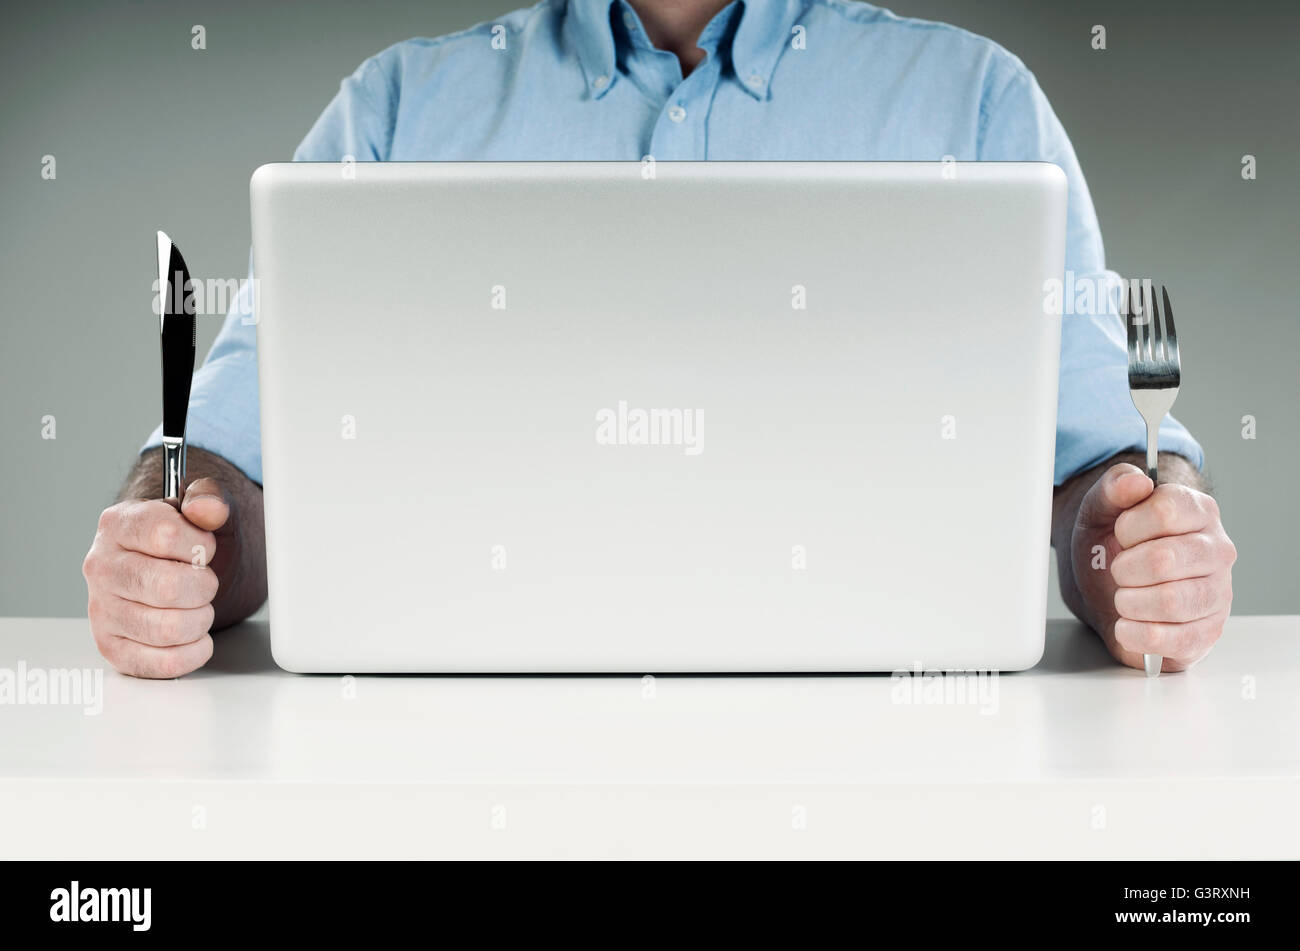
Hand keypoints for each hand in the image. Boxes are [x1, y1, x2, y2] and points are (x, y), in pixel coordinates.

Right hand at [83, 478, 233, 677]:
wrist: (175, 564)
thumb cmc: (189, 537)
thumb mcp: (204, 506)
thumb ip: (209, 499)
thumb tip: (208, 509)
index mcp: (118, 524)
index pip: (166, 535)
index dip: (201, 545)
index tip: (204, 548)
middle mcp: (101, 566)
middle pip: (168, 587)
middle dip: (204, 586)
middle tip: (204, 582)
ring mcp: (102, 609)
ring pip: (166, 629)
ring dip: (200, 620)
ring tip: (198, 607)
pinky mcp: (112, 647)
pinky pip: (159, 663)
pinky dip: (191, 653)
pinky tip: (196, 637)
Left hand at [1069, 462, 1236, 671]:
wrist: (1107, 585)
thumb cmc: (1110, 544)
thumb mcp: (1100, 509)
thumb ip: (1113, 487)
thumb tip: (1135, 481)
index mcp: (1197, 511)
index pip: (1166, 510)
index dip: (1129, 526)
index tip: (1120, 534)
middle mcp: (1217, 550)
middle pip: (1165, 559)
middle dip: (1124, 568)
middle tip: (1119, 570)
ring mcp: (1217, 593)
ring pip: (1170, 602)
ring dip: (1129, 602)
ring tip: (1123, 596)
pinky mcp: (1208, 631)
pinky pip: (1174, 640)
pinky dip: (1137, 634)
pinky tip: (1128, 623)